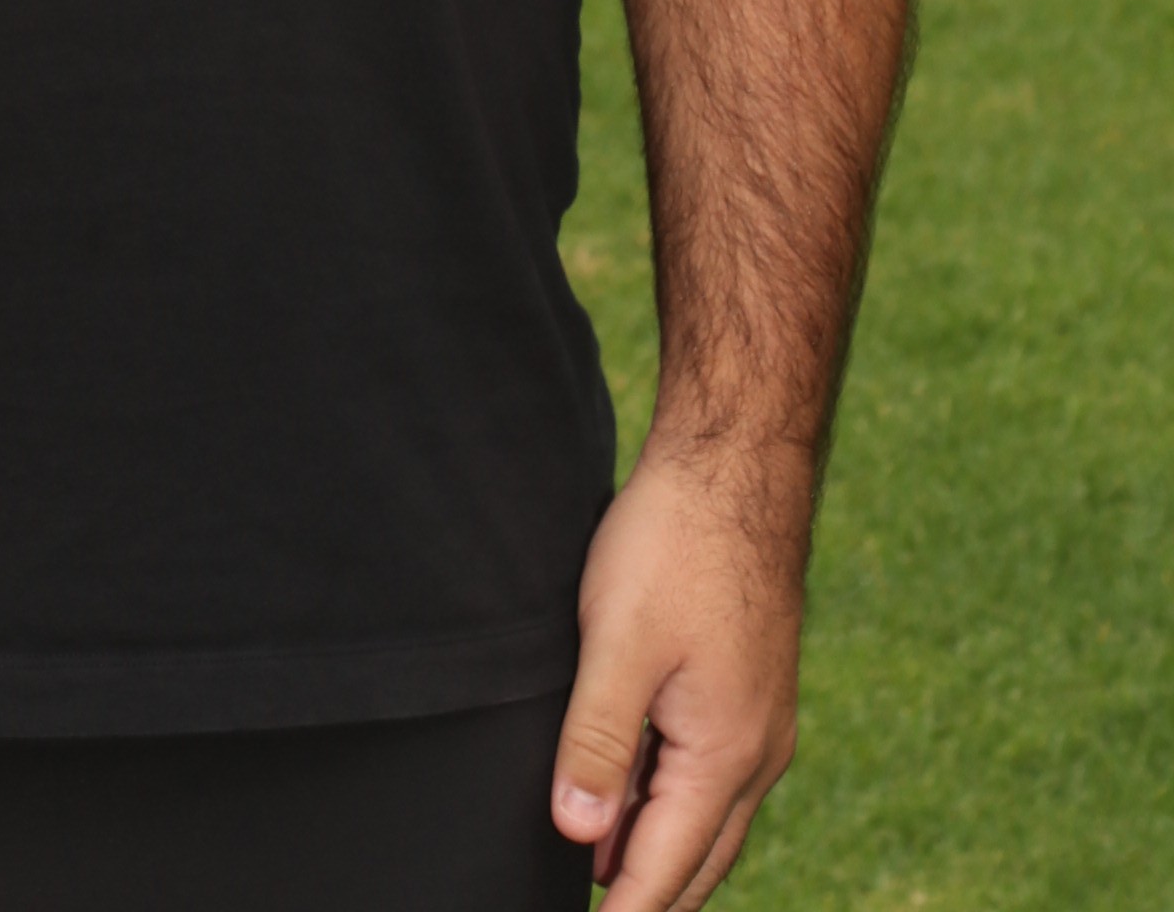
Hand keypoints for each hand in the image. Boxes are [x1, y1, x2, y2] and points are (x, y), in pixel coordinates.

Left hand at [549, 437, 808, 910]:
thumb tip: (578, 836)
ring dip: (654, 853)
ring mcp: (758, 725)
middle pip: (694, 862)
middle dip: (645, 897)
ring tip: (596, 876)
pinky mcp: (748, 694)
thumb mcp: (619, 641)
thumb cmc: (675, 544)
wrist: (736, 467)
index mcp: (726, 756)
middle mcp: (755, 756)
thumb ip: (599, 741)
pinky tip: (628, 800)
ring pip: (705, 822)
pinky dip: (669, 806)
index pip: (665, 870)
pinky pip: (709, 778)